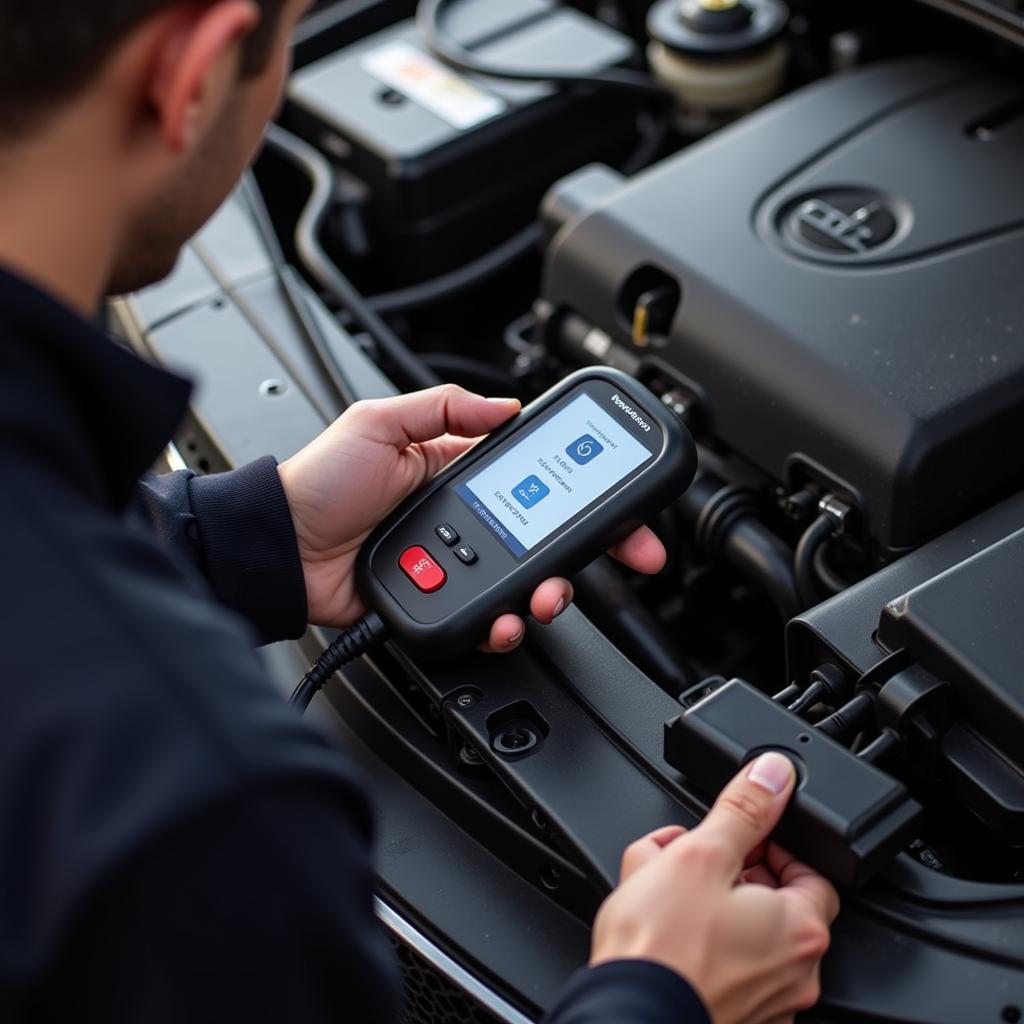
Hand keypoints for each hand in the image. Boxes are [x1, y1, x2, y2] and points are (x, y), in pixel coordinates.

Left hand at [278, 384, 666, 649]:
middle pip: (548, 538)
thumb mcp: (379, 423)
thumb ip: (443, 409)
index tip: (626, 501)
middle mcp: (468, 522)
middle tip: (628, 555)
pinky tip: (504, 619)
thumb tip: (504, 405)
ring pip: (526, 584)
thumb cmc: (321, 482)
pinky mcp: (443, 604)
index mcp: (460, 474)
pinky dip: (504, 624)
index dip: (587, 490)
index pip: (539, 480)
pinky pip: (487, 618)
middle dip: (595, 549)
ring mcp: (458, 566)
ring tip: (548, 595)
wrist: (283, 548)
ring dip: (551, 592)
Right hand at [591, 752, 838, 1023]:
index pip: (810, 871)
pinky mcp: (737, 1021)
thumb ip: (743, 809)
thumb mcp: (701, 854)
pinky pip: (726, 971)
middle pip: (772, 903)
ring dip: (708, 907)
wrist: (627, 1016)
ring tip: (662, 896)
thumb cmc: (662, 950)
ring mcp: (768, 1006)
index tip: (738, 839)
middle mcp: (797, 974)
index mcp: (800, 928)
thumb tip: (773, 774)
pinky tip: (662, 936)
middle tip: (689, 861)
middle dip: (728, 873)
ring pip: (744, 937)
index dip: (770, 846)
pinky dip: (700, 949)